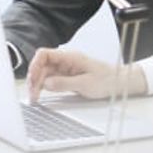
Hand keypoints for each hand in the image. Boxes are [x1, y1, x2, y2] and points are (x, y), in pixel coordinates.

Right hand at [26, 48, 144, 102]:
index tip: (32, 80)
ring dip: (37, 85)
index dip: (35, 65)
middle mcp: (66, 61)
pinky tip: (40, 95)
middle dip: (34, 79)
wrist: (120, 83)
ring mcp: (65, 69)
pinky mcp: (67, 77)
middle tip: (32, 95)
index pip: (44, 54)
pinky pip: (50, 80)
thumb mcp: (85, 84)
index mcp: (70, 57)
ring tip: (35, 98)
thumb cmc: (107, 80)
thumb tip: (45, 83)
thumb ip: (64, 83)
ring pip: (44, 74)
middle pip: (41, 66)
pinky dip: (43, 87)